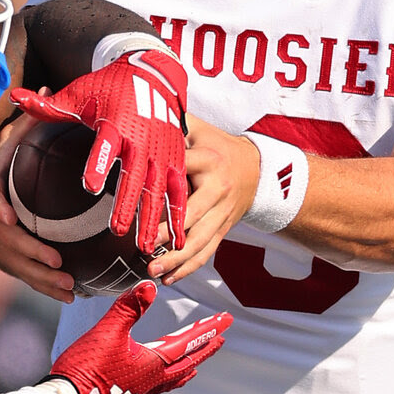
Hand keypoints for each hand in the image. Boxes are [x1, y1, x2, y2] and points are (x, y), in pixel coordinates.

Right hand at [0, 114, 76, 303]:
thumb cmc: (6, 158)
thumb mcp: (14, 136)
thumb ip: (29, 118)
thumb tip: (47, 89)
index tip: (9, 219)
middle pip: (2, 242)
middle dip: (29, 255)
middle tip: (58, 264)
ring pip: (14, 265)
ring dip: (41, 279)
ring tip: (69, 286)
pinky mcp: (4, 257)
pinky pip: (23, 274)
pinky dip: (44, 285)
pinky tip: (70, 294)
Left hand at [11, 50, 188, 253]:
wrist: (154, 77)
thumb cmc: (110, 88)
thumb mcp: (80, 94)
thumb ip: (49, 106)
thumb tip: (15, 98)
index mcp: (114, 125)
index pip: (105, 146)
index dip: (98, 164)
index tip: (89, 186)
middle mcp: (141, 140)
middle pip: (134, 176)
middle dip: (126, 203)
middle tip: (116, 229)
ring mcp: (161, 152)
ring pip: (157, 189)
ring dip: (153, 217)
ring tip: (146, 246)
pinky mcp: (176, 159)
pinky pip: (178, 190)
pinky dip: (179, 214)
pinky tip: (178, 239)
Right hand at [48, 280, 231, 393]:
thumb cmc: (87, 368)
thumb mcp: (108, 331)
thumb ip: (129, 307)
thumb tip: (150, 286)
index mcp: (153, 363)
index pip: (189, 342)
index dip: (208, 329)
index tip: (226, 321)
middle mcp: (153, 377)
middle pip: (189, 358)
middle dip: (207, 344)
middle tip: (223, 333)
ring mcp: (142, 386)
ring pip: (177, 373)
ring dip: (192, 360)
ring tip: (202, 356)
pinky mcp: (130, 390)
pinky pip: (162, 383)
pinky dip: (173, 376)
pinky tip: (166, 374)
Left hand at [147, 115, 259, 285]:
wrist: (258, 169)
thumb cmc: (217, 145)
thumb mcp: (199, 129)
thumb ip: (173, 124)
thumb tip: (139, 114)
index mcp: (209, 160)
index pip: (181, 172)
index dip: (159, 183)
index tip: (135, 193)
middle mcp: (218, 189)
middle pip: (192, 214)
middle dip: (168, 231)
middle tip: (142, 244)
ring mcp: (223, 213)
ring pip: (200, 240)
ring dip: (176, 258)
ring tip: (152, 268)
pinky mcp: (224, 229)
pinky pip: (207, 251)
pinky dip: (188, 267)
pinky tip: (169, 278)